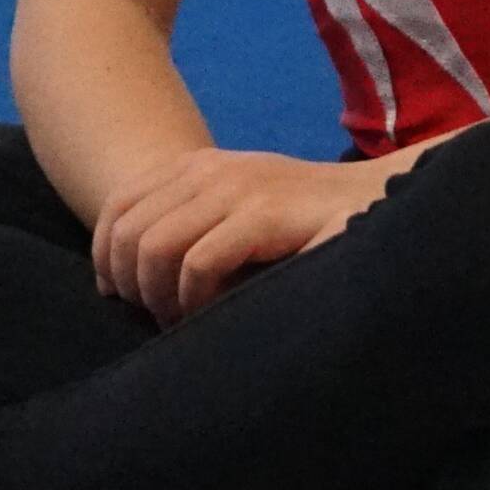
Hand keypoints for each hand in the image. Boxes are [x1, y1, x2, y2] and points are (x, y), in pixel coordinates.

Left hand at [93, 148, 409, 327]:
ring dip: (161, 298)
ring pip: (155, 248)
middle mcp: (210, 170)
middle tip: (160, 319)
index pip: (118, 206)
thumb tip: (124, 283)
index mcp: (197, 167)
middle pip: (128, 232)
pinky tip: (215, 314)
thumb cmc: (308, 227)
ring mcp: (238, 188)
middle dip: (132, 286)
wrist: (383, 202)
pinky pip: (198, 262)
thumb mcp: (239, 216)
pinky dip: (195, 299)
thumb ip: (190, 231)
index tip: (120, 298)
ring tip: (187, 322)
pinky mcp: (265, 213)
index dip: (106, 258)